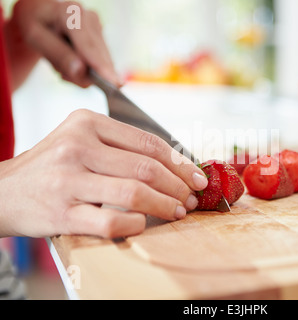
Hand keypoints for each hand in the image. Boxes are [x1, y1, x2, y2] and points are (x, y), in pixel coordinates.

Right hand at [0, 109, 207, 237]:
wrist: (3, 191)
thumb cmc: (53, 167)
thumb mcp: (81, 141)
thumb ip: (121, 147)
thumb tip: (176, 165)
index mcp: (87, 123)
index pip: (148, 143)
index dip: (180, 163)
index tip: (197, 177)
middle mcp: (77, 146)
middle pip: (146, 168)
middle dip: (177, 186)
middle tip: (190, 199)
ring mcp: (68, 179)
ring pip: (134, 192)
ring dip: (164, 206)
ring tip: (176, 212)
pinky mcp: (62, 212)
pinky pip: (112, 219)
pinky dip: (136, 223)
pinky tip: (143, 223)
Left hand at [8, 0, 121, 87]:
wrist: (41, 11)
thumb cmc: (35, 23)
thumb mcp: (35, 38)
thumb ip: (58, 55)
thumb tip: (81, 70)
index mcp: (71, 15)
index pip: (88, 47)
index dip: (101, 66)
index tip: (115, 84)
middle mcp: (90, 18)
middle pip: (98, 57)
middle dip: (85, 74)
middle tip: (62, 75)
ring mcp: (98, 26)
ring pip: (101, 61)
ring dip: (83, 70)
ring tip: (61, 62)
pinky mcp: (101, 34)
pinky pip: (100, 60)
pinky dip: (87, 66)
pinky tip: (73, 59)